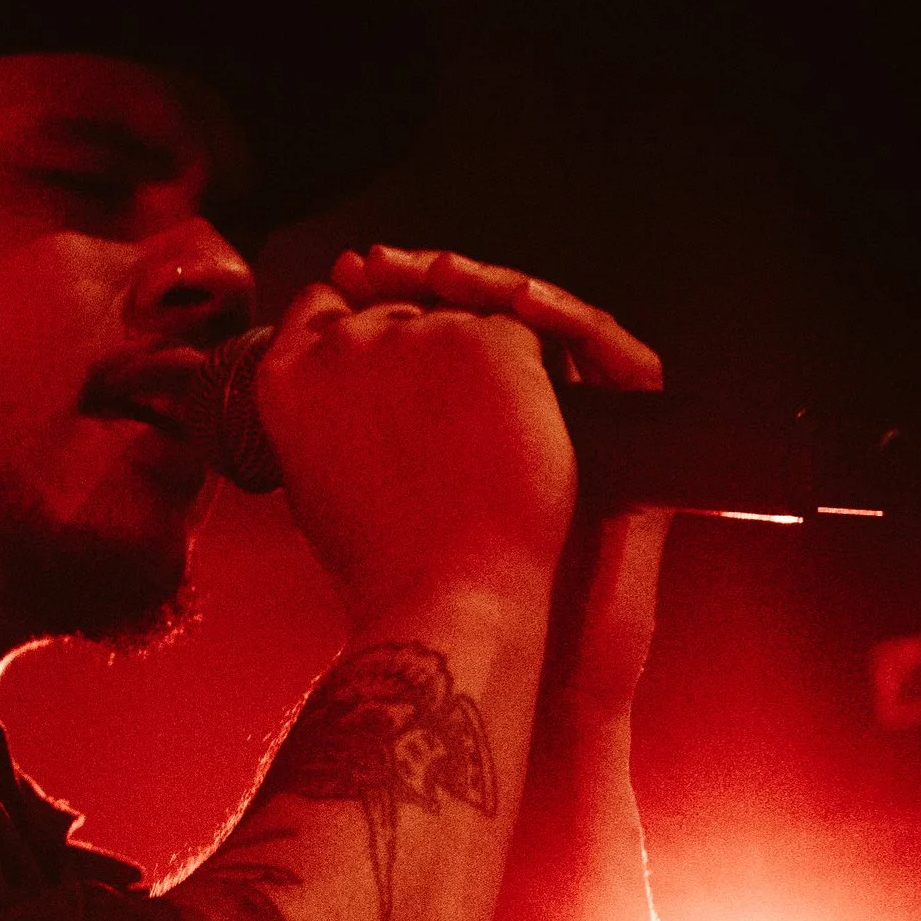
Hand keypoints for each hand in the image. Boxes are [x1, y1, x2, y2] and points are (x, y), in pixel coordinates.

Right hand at [255, 244, 576, 628]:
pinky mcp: (489, 341)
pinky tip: (521, 431)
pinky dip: (528, 378)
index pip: (323, 307)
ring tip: (487, 442)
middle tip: (454, 430)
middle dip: (425, 352)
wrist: (447, 593)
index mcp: (285, 376)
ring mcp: (415, 335)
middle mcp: (342, 342)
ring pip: (460, 320)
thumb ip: (319, 413)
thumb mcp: (312, 480)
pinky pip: (517, 337)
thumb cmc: (384, 560)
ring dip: (478, 365)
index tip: (391, 376)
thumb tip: (335, 385)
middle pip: (397, 310)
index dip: (362, 332)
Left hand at [331, 246, 670, 731]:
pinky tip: (519, 303)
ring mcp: (587, 436)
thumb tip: (282, 395)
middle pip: (497, 319)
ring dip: (503, 288)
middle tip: (381, 261)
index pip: (445, 336)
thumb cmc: (426, 598)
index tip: (341, 280)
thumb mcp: (363, 503)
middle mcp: (529, 426)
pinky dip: (571, 322)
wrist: (490, 659)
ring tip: (449, 272)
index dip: (398, 301)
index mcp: (465, 432)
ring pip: (557, 328)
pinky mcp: (638, 452)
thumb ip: (343, 449)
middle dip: (440, 281)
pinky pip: (619, 358)